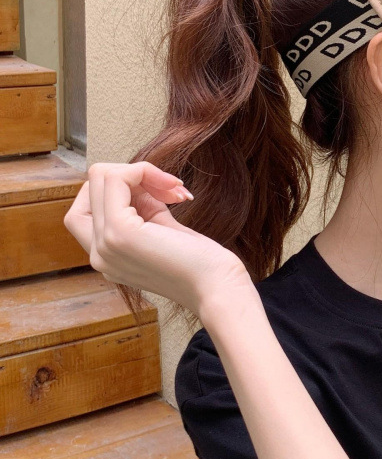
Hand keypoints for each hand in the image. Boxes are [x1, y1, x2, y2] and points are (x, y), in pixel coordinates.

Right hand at [64, 161, 250, 318]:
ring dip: (143, 171)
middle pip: (92, 186)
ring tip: (175, 192)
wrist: (217, 287)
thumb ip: (141, 207)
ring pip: (101, 176)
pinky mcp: (119, 233)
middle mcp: (96, 253)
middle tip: (170, 190)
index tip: (160, 195)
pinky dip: (145, 171)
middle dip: (133, 175)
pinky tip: (174, 190)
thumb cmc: (200, 261)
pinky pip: (115, 179)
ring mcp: (103, 244)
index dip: (122, 188)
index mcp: (105, 254)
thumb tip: (137, 177)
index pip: (87, 204)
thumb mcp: (161, 228)